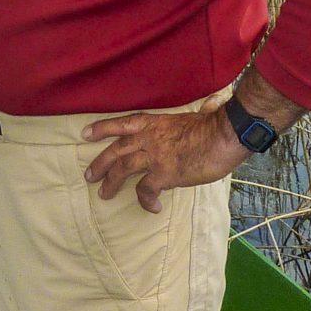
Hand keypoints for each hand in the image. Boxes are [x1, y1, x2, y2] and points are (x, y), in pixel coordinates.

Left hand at [82, 106, 247, 213]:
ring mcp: (154, 156)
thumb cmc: (215, 125)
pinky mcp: (164, 174)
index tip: (86, 134)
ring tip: (104, 194)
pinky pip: (146, 190)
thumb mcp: (197, 115)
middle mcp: (149, 137)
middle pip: (116, 150)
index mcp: (154, 123)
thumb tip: (212, 103)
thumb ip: (195, 114)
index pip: (122, 123)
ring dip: (111, 182)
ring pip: (123, 169)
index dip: (102, 128)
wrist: (224, 135)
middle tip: (89, 175)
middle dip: (100, 163)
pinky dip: (146, 200)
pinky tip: (152, 207)